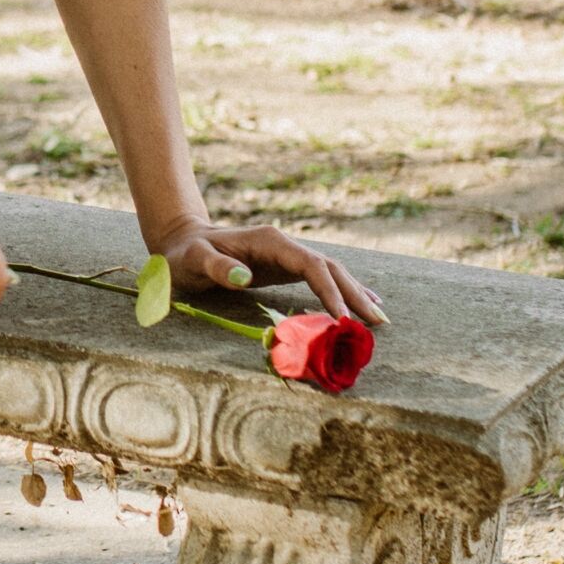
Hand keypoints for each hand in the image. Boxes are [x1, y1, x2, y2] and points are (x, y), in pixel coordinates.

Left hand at [153, 218, 389, 326]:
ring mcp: (287, 255)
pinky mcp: (286, 267)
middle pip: (330, 268)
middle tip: (378, 323)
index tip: (344, 318)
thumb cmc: (186, 254)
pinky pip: (321, 279)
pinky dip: (342, 291)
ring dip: (354, 293)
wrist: (183, 241)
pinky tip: (362, 304)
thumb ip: (216, 267)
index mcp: (270, 242)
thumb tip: (244, 277)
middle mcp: (285, 245)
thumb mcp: (193, 260)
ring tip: (379, 319)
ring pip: (330, 272)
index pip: (311, 265)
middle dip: (354, 294)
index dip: (330, 291)